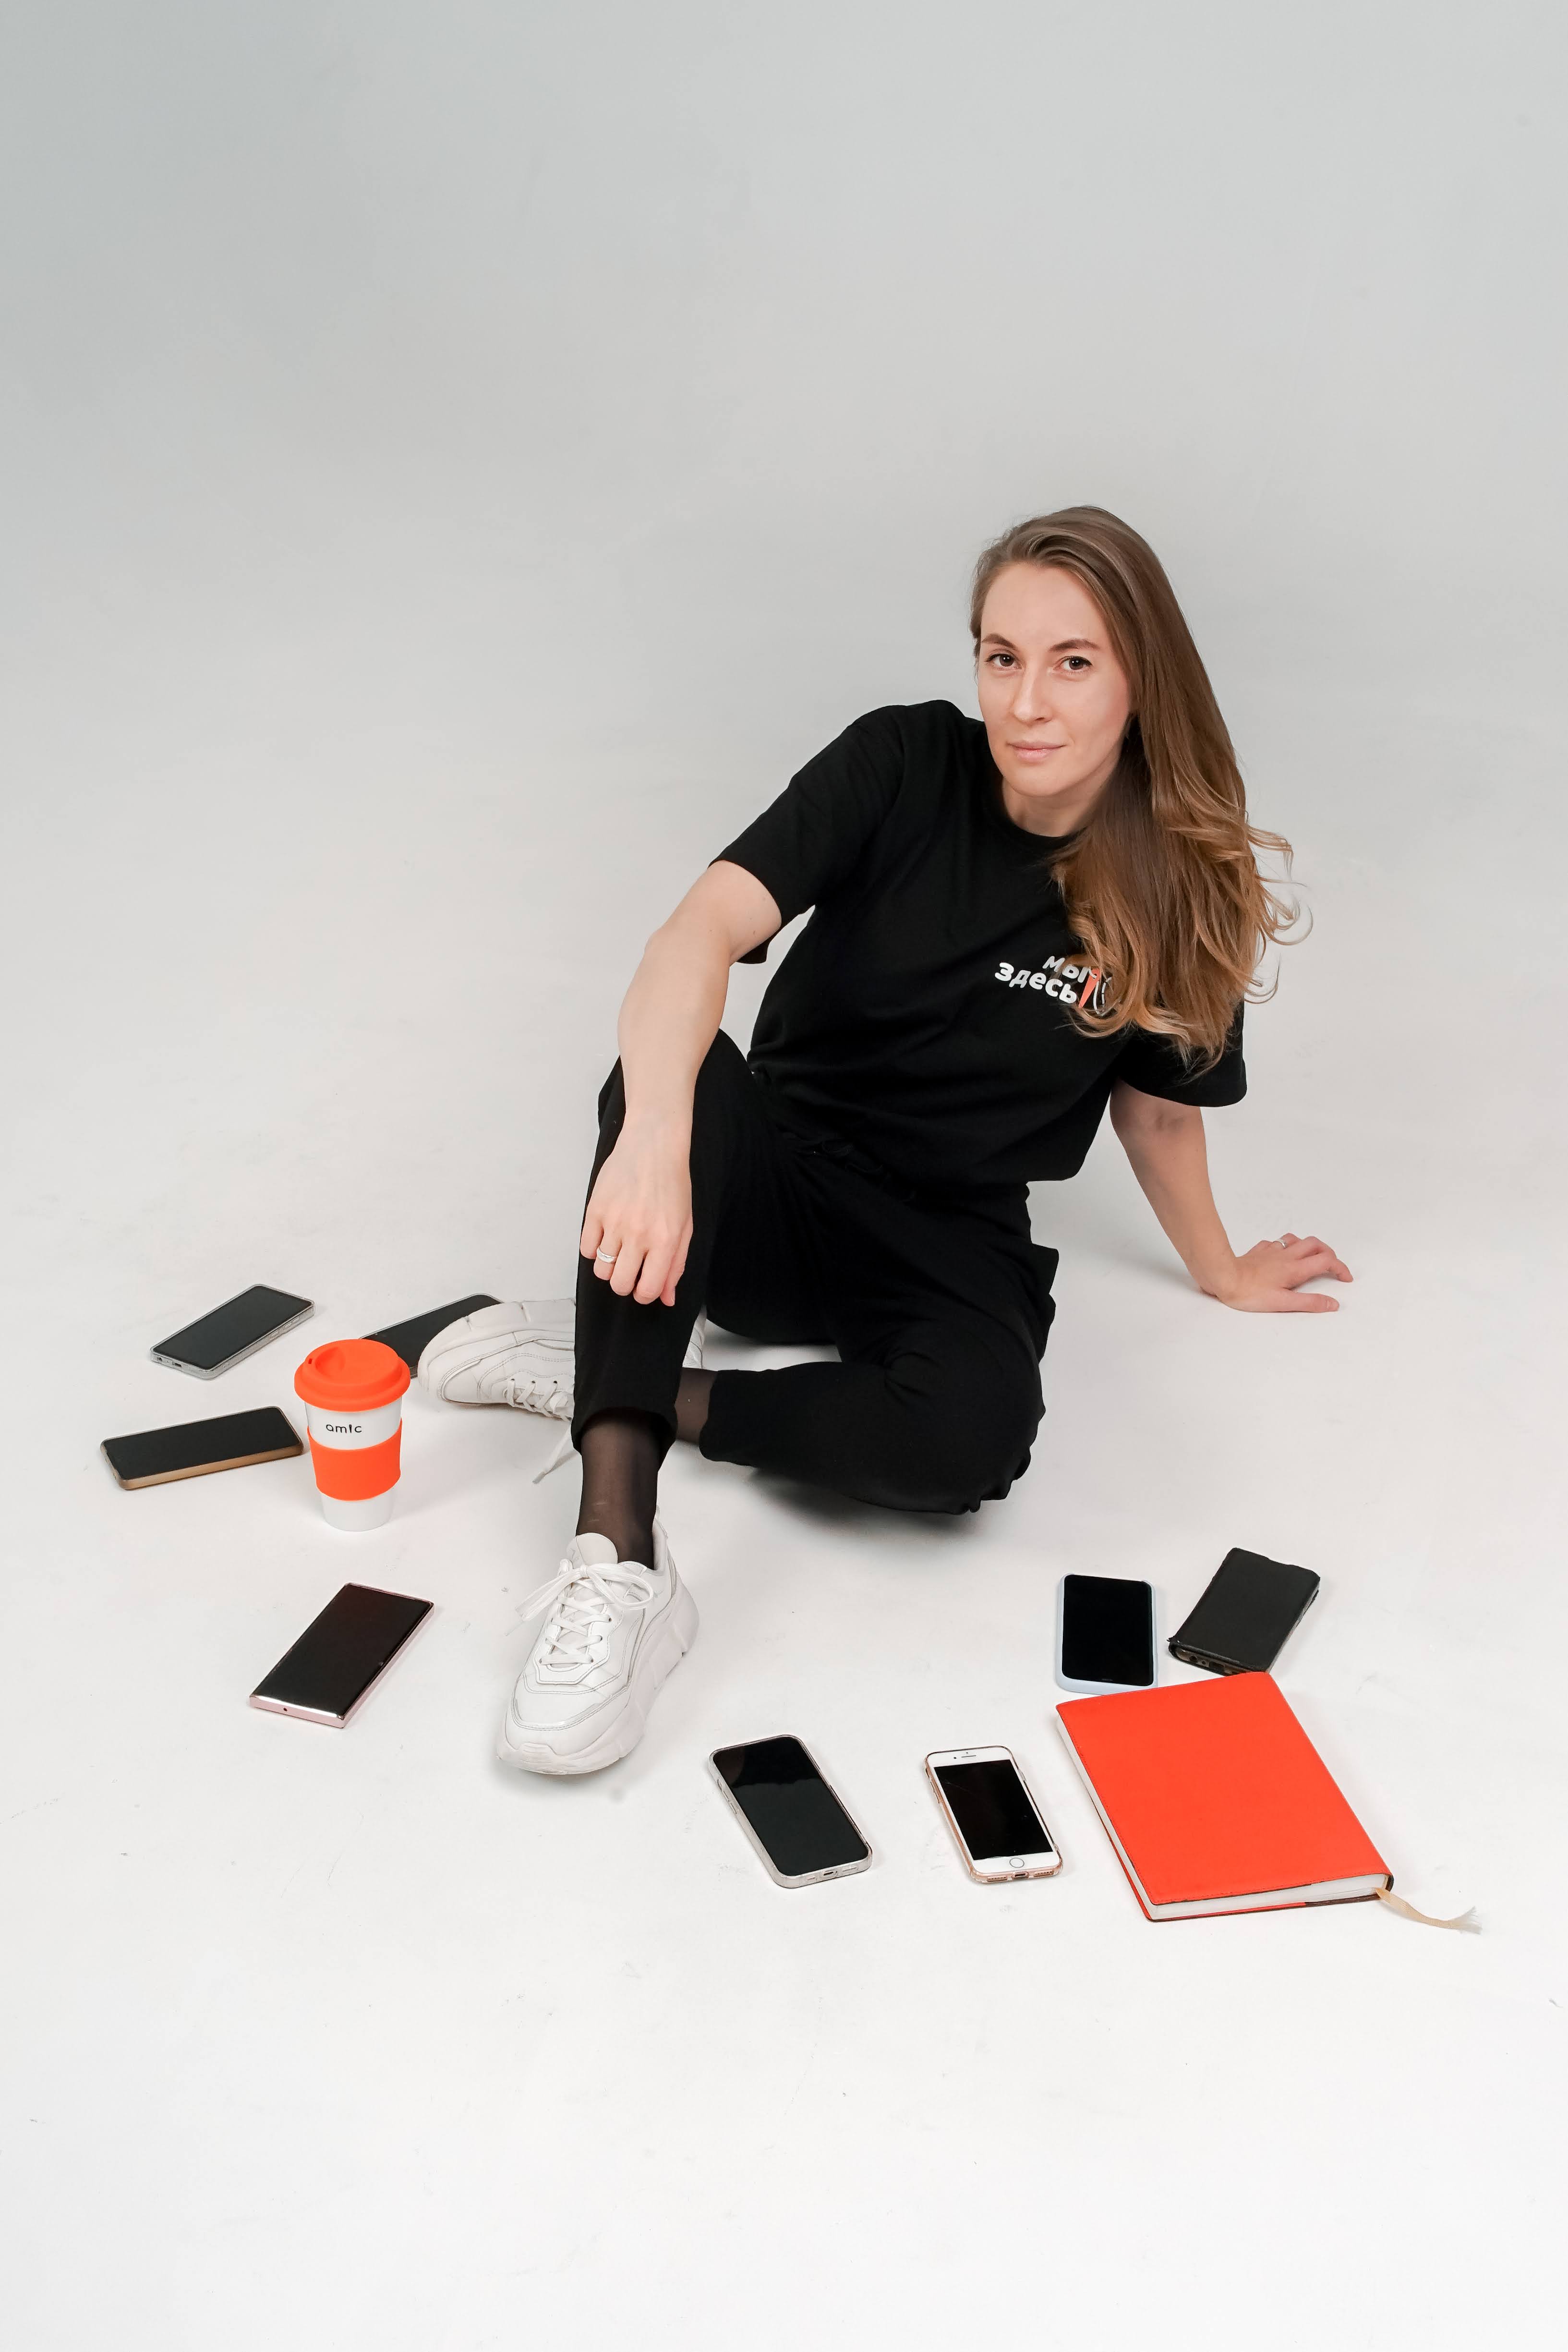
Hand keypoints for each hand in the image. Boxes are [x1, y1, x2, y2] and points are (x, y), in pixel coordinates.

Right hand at [580, 1120, 693, 1306]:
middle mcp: (639, 1234)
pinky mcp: (595, 1210)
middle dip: (625, 1283)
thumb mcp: (684, 1226)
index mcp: (665, 1240)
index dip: (644, 1294)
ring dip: (610, 1266)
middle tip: (630, 1268)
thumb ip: (676, 1265)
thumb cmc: (672, 1184)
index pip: (648, 1289)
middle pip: (619, 1284)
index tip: (643, 1286)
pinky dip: (594, 1249)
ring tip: (620, 1248)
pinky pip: (586, 1248)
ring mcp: (614, 1222)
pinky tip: (606, 1236)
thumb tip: (666, 1298)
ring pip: (601, 1269)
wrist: (653, 1146)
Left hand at [1209, 1232, 1352, 1313]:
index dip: (1340, 1268)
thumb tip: (1332, 1304)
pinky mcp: (1258, 1251)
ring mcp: (1271, 1251)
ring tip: (1310, 1258)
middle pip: (1315, 1244)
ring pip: (1296, 1239)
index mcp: (1295, 1269)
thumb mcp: (1283, 1303)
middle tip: (1331, 1266)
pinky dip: (1284, 1246)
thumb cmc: (1249, 1292)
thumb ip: (1309, 1303)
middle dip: (1328, 1252)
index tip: (1345, 1278)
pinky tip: (1280, 1255)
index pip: (1326, 1261)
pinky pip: (1275, 1243)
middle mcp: (1286, 1256)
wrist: (1222, 1277)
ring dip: (1308, 1246)